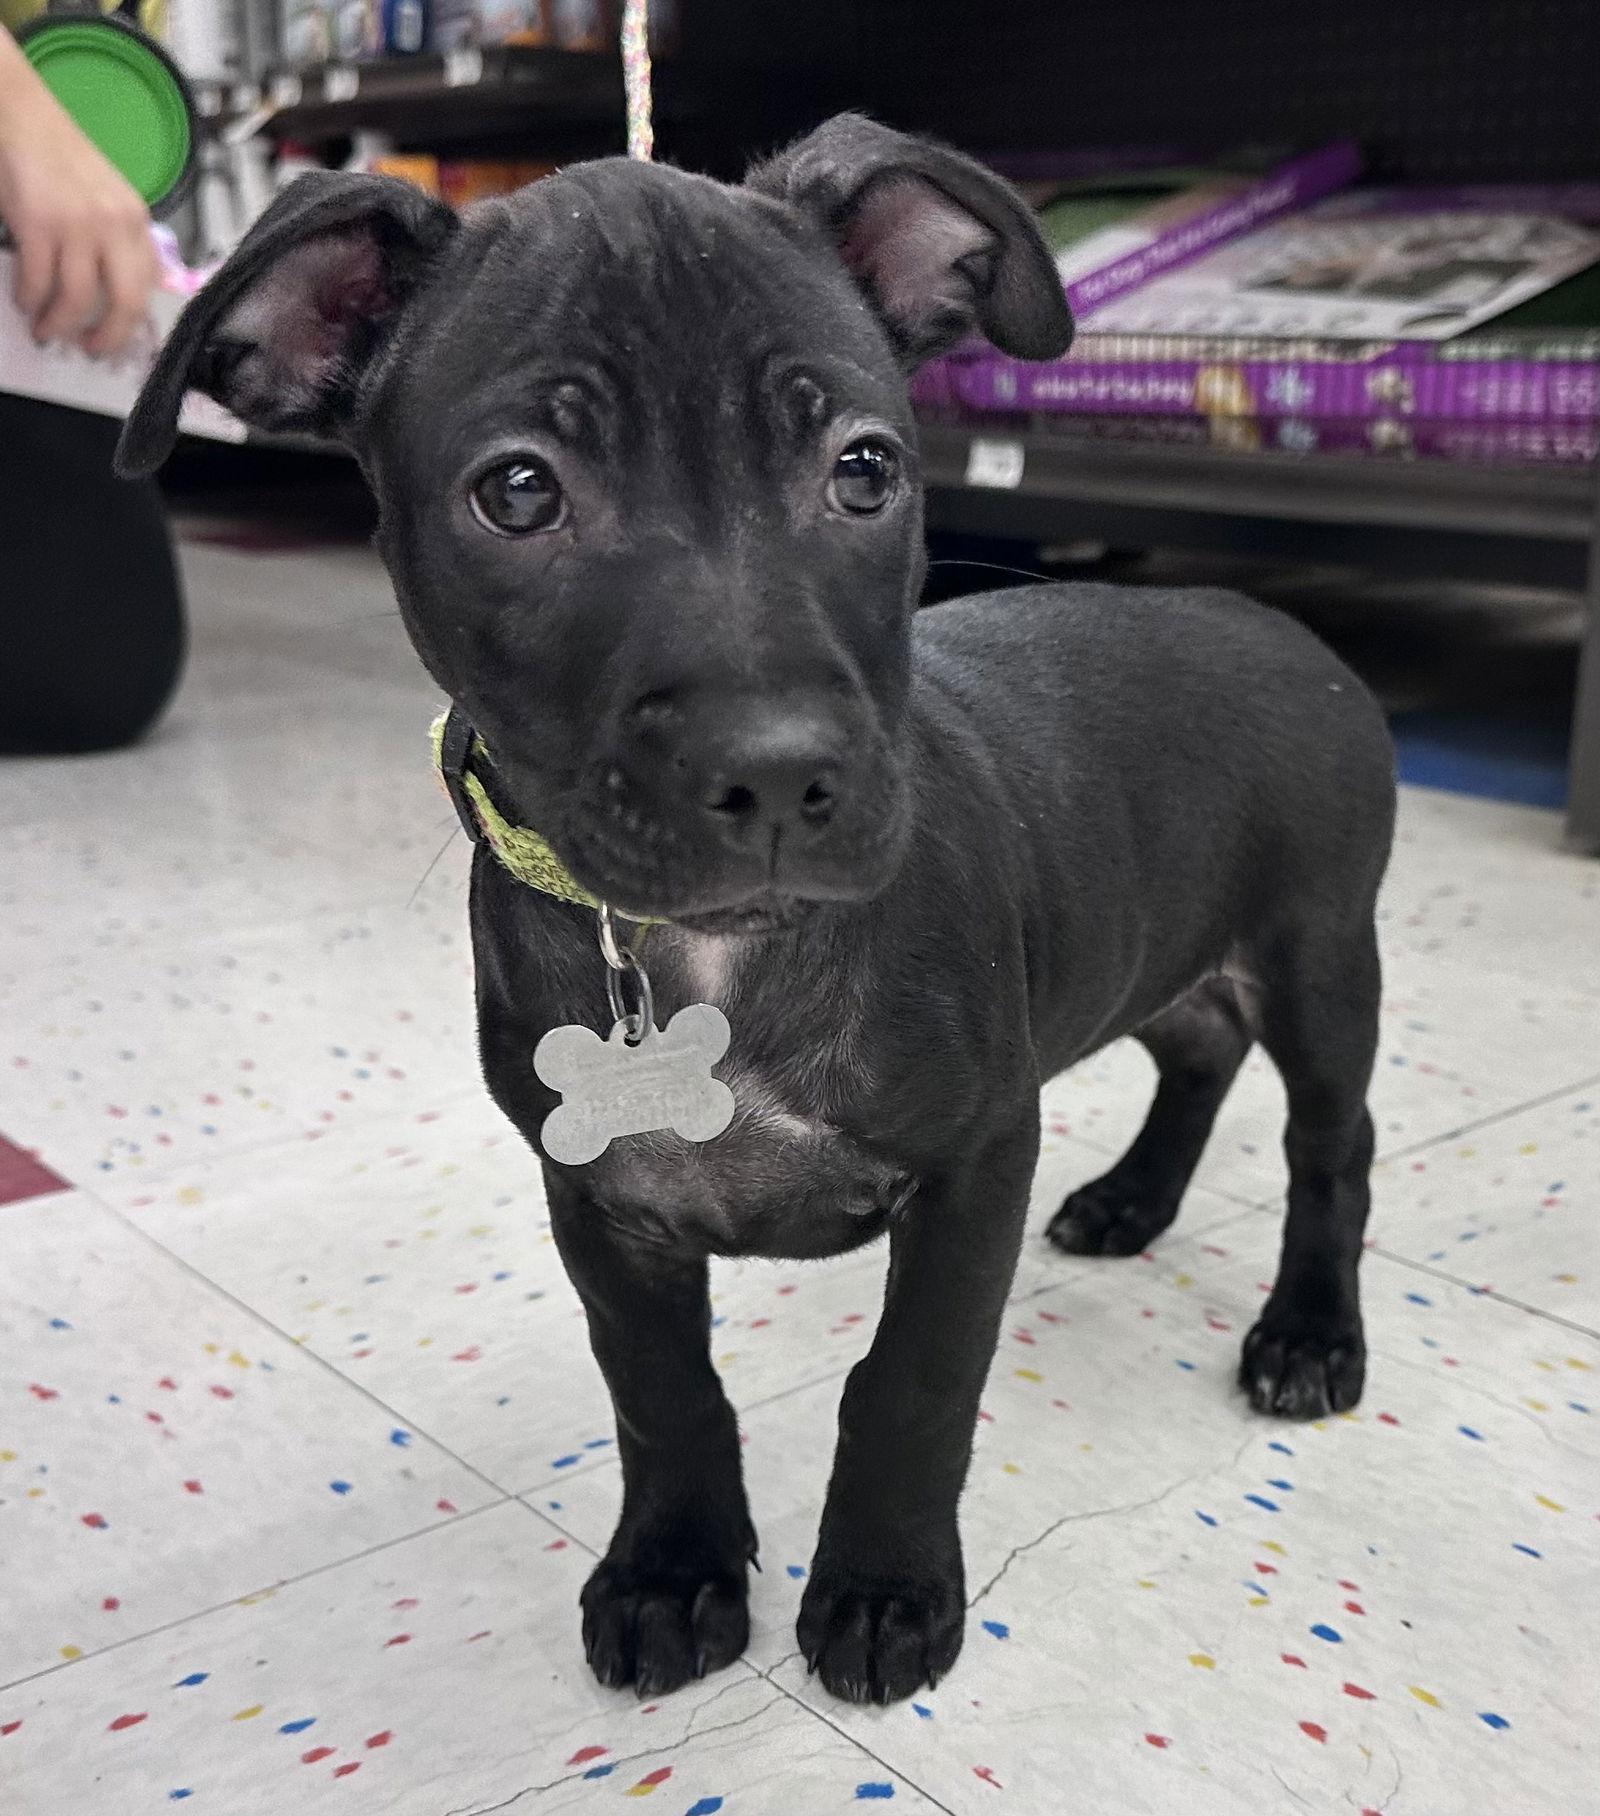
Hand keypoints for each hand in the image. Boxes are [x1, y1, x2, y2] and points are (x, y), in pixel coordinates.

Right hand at [0, 32, 157, 355]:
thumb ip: (123, 239)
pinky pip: (36, 280)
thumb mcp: (110, 198)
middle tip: (90, 351)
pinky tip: (25, 303)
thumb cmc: (62, 159)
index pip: (147, 287)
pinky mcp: (36, 224)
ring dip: (58, 323)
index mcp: (136, 222)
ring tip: (47, 331)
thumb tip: (131, 287)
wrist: (22, 115)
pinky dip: (29, 299)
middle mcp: (114, 226)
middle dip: (108, 337)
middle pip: (124, 303)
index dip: (133, 323)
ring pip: (75, 299)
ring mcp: (76, 226)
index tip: (119, 340)